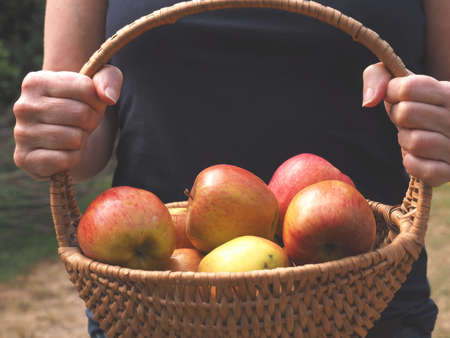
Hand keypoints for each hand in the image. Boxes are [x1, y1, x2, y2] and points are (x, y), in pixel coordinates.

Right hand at [13, 65, 122, 179]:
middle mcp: (23, 106)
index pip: (85, 88)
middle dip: (91, 121)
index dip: (97, 100)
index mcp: (36, 82)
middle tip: (81, 123)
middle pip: (81, 114)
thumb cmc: (82, 106)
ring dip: (81, 140)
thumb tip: (108, 98)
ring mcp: (22, 133)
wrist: (63, 139)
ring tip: (71, 135)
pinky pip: (66, 159)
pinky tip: (63, 151)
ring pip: (75, 138)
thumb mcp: (98, 85)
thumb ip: (109, 80)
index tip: (89, 103)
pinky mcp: (25, 159)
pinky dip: (73, 158)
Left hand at [362, 62, 449, 186]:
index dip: (393, 93)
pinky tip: (419, 157)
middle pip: (406, 113)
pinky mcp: (449, 171)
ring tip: (416, 137)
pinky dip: (411, 162)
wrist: (439, 141)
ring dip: (405, 141)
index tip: (399, 97)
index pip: (408, 88)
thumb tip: (369, 101)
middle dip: (398, 117)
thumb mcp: (397, 85)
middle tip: (408, 120)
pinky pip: (417, 167)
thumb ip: (377, 77)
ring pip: (414, 141)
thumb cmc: (414, 108)